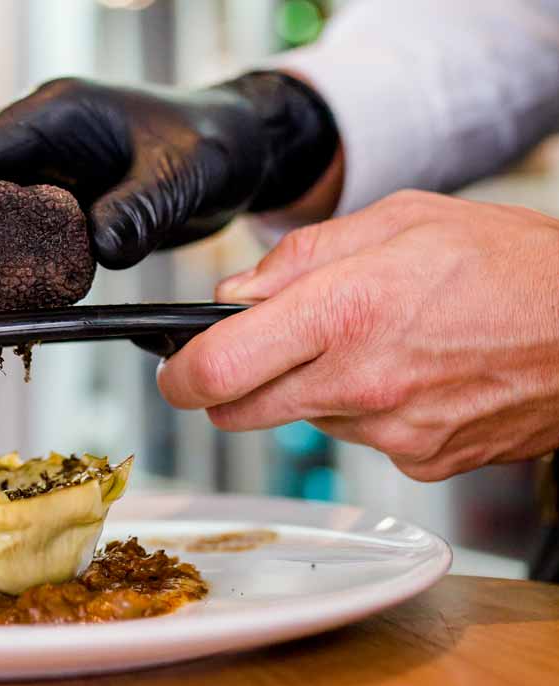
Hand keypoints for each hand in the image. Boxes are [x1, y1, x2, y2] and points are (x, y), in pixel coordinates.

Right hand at [0, 71, 337, 289]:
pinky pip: (11, 232)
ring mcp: (46, 170)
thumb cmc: (216, 143)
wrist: (240, 153)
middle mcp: (41, 137)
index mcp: (58, 112)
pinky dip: (3, 263)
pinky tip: (14, 294)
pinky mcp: (58, 205)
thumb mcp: (186, 172)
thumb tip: (98, 248)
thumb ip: (142, 206)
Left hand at [157, 190, 558, 479]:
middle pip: (240, 412)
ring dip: (309, 389)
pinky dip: (364, 410)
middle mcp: (360, 383)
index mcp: (344, 312)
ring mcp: (392, 432)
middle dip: (228, 387)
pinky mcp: (421, 462)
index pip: (218, 366)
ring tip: (370, 343)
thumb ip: (302, 257)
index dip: (179, 374)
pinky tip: (408, 374)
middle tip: (251, 354)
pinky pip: (361, 438)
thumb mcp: (401, 220)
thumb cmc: (513, 265)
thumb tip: (236, 292)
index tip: (174, 369)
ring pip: (304, 419)